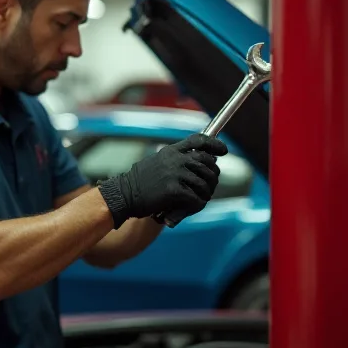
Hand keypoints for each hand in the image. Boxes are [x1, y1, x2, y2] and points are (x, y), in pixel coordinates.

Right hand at [98, 134, 227, 226]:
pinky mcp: (174, 190)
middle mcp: (175, 159)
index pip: (199, 140)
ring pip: (204, 182)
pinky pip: (196, 197)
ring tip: (201, 199)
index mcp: (171, 151)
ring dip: (206, 193)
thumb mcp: (156, 162)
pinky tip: (192, 207)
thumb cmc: (140, 183)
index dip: (214, 145)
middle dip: (213, 175)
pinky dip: (197, 204)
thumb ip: (174, 160)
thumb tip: (198, 163)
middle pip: (207, 163)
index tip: (223, 151)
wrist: (124, 195)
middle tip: (210, 186)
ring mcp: (175, 173)